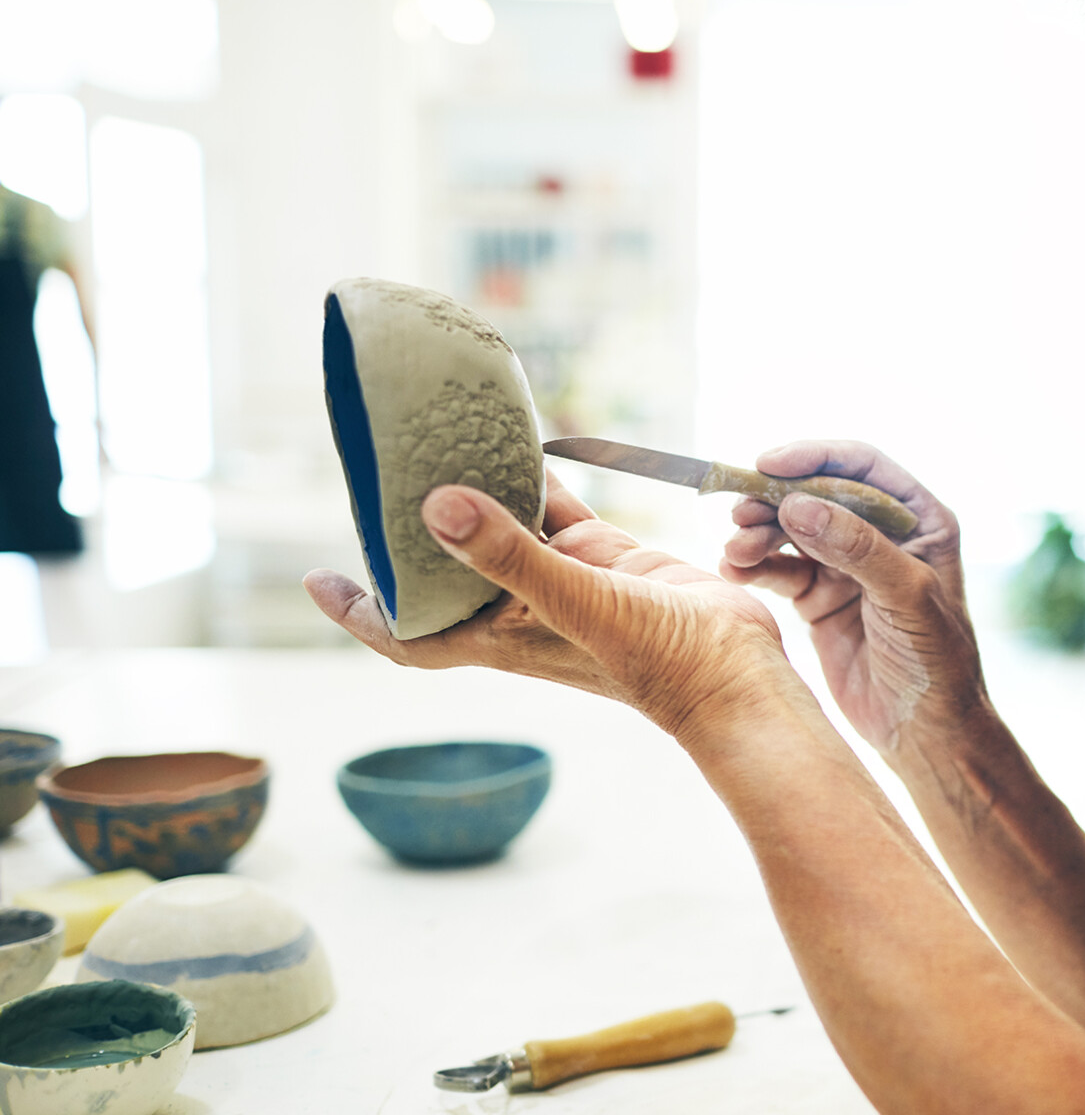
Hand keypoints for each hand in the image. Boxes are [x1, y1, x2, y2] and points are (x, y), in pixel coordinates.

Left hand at [304, 470, 787, 738]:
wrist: (736, 672)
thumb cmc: (657, 662)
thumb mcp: (575, 603)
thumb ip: (508, 555)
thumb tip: (435, 505)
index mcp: (501, 637)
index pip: (407, 634)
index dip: (359, 610)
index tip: (319, 578)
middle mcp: (524, 611)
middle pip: (445, 572)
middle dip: (409, 535)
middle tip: (377, 480)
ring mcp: (567, 584)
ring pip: (504, 531)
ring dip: (476, 493)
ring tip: (440, 443)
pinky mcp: (608, 559)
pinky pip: (559, 513)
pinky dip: (539, 482)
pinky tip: (525, 442)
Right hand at [719, 441, 983, 755]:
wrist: (926, 733)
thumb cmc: (938, 663)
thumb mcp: (907, 598)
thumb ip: (857, 549)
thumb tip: (798, 506)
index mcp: (919, 519)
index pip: (862, 468)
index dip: (814, 458)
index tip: (768, 464)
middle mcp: (881, 535)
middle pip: (817, 495)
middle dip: (775, 502)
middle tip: (738, 515)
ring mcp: (847, 566)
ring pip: (792, 532)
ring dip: (758, 536)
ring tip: (734, 553)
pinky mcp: (819, 598)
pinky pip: (780, 570)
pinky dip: (755, 567)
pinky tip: (734, 571)